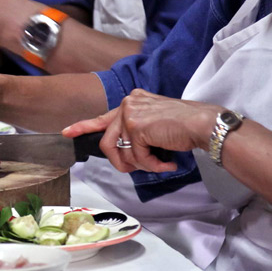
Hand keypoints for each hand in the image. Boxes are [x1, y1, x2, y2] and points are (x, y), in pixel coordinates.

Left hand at [62, 89, 220, 172]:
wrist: (203, 124)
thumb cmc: (184, 127)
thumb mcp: (154, 124)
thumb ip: (135, 131)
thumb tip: (121, 151)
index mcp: (132, 101)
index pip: (103, 117)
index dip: (84, 126)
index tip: (67, 132)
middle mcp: (128, 104)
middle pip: (108, 143)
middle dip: (121, 163)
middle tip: (136, 168)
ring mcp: (131, 114)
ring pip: (121, 153)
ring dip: (140, 165)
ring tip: (158, 164)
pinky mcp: (137, 127)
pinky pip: (136, 157)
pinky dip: (151, 165)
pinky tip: (166, 162)